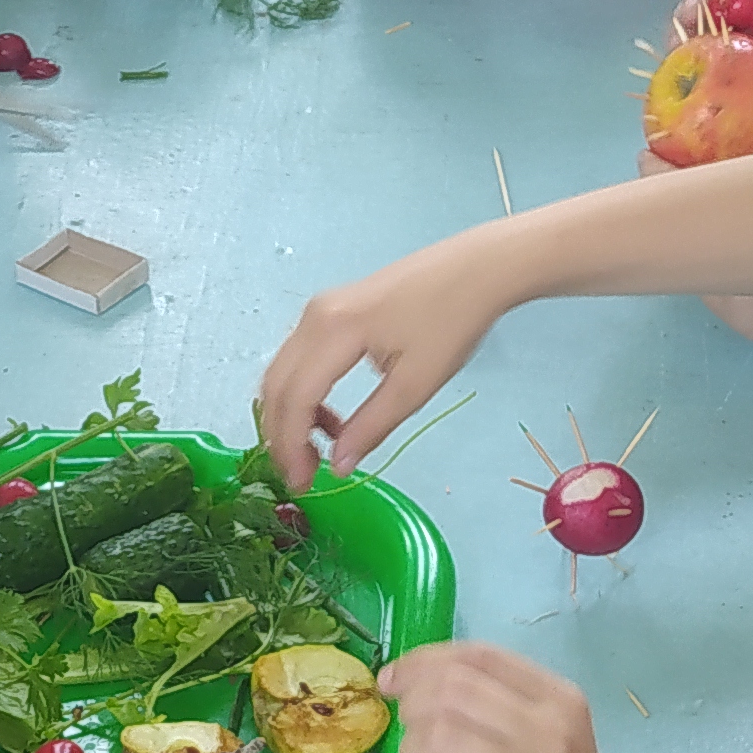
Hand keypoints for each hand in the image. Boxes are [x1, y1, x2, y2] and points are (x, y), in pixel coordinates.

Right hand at [256, 230, 516, 488]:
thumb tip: (337, 466)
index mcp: (332, 332)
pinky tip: (329, 418)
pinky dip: (302, 394)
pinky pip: (298, 359)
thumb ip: (371, 427)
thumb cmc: (452, 322)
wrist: (477, 268)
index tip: (303, 484)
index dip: (291, 447)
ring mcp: (318, 310)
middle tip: (302, 476)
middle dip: (280, 437)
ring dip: (289, 416)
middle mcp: (313, 318)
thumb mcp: (416, 384)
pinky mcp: (329, 310)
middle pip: (276, 386)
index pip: (295, 398)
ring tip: (316, 452)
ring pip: (282, 372)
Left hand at [373, 640, 649, 752]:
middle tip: (409, 738)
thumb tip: (413, 687)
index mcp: (558, 699)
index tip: (391, 682)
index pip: (478, 657)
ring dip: (413, 752)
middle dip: (412, 708)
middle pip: (453, 691)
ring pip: (441, 736)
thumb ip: (496, 709)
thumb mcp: (549, 740)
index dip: (422, 662)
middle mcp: (549, 732)